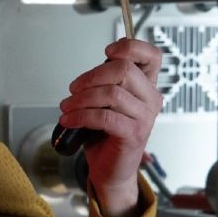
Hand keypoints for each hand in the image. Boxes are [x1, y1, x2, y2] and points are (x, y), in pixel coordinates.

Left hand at [58, 38, 162, 216]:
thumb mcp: (104, 104)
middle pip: (123, 70)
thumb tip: (86, 76)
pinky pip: (103, 117)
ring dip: (80, 99)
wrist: (110, 169)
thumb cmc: (105, 136)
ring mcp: (144, 117)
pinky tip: (69, 120)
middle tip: (73, 90)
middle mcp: (150, 99)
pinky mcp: (132, 134)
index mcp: (146, 87)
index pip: (152, 55)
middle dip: (90, 77)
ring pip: (111, 93)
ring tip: (66, 108)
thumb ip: (102, 85)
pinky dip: (80, 116)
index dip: (129, 47)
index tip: (106, 52)